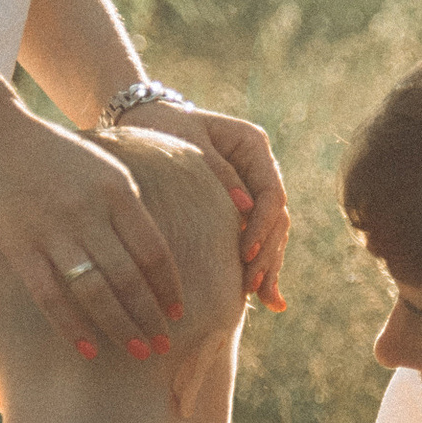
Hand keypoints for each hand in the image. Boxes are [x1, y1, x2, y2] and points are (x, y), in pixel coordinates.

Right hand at [0, 108, 183, 357]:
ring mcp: (53, 231)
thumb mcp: (106, 168)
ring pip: (95, 292)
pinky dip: (72, 327)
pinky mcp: (21, 248)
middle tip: (162, 346)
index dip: (169, 287)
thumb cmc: (59, 157)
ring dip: (120, 327)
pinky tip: (89, 349)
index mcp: (117, 191)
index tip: (178, 314)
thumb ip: (130, 209)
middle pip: (128, 277)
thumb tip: (157, 259)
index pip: (153, 250)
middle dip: (149, 316)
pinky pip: (51, 297)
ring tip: (137, 351)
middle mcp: (88, 212)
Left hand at [120, 94, 289, 310]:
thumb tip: (246, 210)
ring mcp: (253, 188)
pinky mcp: (241, 207)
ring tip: (265, 300)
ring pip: (272, 232)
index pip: (271, 192)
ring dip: (269, 265)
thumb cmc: (162, 127)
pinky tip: (271, 300)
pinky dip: (261, 266)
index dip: (262, 226)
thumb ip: (218, 172)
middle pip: (276, 217)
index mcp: (253, 145)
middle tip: (251, 286)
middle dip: (267, 253)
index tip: (245, 254)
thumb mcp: (187, 143)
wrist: (144, 121)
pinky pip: (257, 238)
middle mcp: (259, 167)